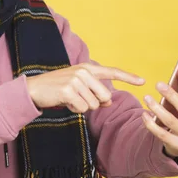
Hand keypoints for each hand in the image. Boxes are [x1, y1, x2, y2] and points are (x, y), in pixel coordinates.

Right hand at [26, 63, 144, 112]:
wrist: (34, 89)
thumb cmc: (58, 89)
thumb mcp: (78, 88)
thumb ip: (95, 92)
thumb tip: (109, 102)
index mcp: (87, 68)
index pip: (112, 71)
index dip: (128, 77)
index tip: (143, 81)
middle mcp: (83, 71)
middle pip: (105, 96)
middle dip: (95, 103)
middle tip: (79, 99)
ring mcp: (76, 80)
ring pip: (93, 105)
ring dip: (83, 107)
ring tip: (70, 99)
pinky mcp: (68, 90)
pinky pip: (82, 109)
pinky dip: (75, 110)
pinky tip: (65, 102)